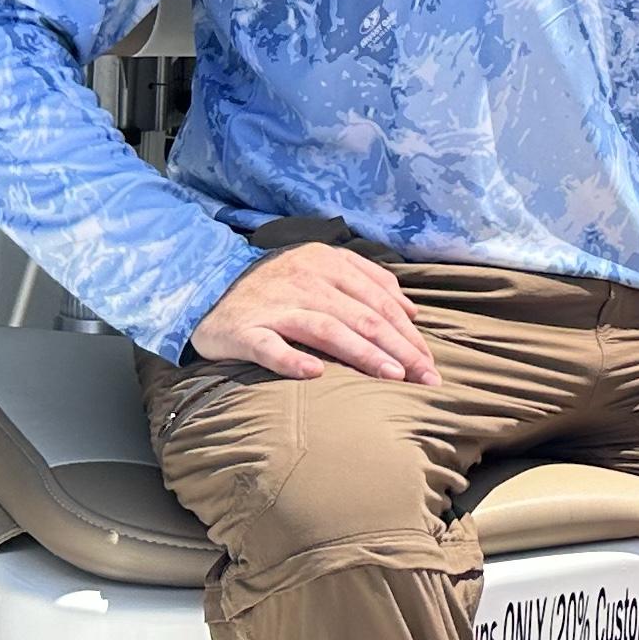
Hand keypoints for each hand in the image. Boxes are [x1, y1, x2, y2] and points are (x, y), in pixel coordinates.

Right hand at [189, 244, 441, 384]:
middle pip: (361, 316)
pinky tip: (315, 375)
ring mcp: (275, 305)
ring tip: (391, 376)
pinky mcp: (245, 331)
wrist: (208, 290)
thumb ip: (367, 281)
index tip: (430, 362)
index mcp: (328, 263)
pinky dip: (292, 361)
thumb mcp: (323, 269)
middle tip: (424, 377)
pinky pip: (270, 348)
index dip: (408, 332)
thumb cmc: (278, 287)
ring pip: (327, 329)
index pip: (379, 300)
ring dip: (362, 354)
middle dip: (399, 348)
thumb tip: (410, 310)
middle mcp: (305, 280)